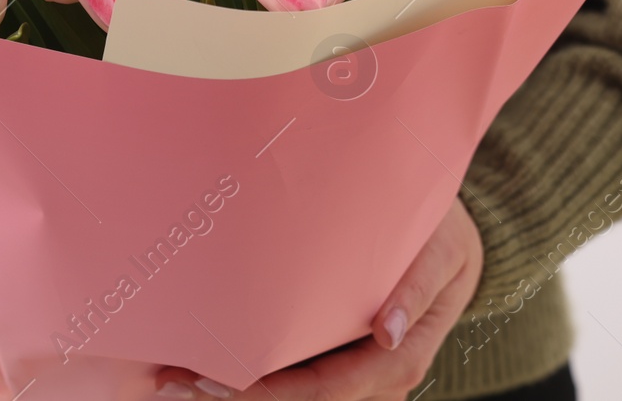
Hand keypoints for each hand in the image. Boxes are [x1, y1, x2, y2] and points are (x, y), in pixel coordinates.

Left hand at [154, 199, 482, 399]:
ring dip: (230, 392)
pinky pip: (290, 372)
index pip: (328, 389)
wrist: (452, 238)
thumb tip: (388, 332)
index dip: (270, 393)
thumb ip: (419, 287)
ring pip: (290, 393)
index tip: (214, 383)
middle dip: (233, 399)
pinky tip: (197, 364)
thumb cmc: (443, 237)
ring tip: (168, 381)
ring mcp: (351, 369)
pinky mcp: (333, 353)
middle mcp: (372, 375)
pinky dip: (244, 373)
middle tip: (170, 386)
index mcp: (400, 359)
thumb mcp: (443, 252)